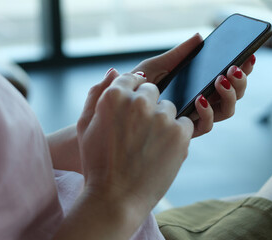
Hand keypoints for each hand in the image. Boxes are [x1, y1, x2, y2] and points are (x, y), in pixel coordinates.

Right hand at [75, 69, 193, 223]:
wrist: (114, 199)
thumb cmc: (97, 164)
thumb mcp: (86, 126)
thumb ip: (98, 93)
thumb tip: (114, 70)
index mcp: (114, 96)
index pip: (133, 78)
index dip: (135, 93)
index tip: (134, 109)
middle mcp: (139, 102)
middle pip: (153, 92)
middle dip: (149, 107)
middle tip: (139, 134)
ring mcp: (161, 117)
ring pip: (170, 108)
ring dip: (164, 122)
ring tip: (149, 147)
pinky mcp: (180, 133)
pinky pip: (186, 124)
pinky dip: (178, 136)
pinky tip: (162, 152)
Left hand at [132, 34, 256, 136]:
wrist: (114, 111)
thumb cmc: (134, 89)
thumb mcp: (155, 66)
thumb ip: (178, 54)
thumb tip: (199, 37)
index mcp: (199, 86)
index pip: (228, 78)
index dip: (243, 69)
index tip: (249, 56)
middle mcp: (202, 103)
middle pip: (234, 95)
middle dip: (241, 81)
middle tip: (234, 68)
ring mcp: (196, 118)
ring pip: (226, 111)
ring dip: (229, 95)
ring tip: (220, 79)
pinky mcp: (186, 132)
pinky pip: (206, 126)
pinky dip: (207, 112)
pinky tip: (199, 98)